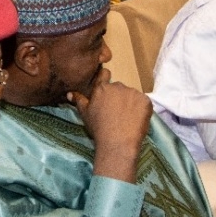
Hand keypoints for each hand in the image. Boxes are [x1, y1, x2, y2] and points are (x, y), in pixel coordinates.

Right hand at [67, 68, 150, 182]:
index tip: (108, 88)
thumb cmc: (98, 128)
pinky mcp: (146, 101)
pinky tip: (136, 119)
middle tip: (117, 112)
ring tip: (127, 117)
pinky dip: (141, 109)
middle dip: (118, 96)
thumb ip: (79, 100)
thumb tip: (69, 93)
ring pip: (132, 95)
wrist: (118, 142)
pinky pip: (144, 102)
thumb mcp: (85, 114)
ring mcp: (133, 92)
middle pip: (119, 88)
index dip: (106, 78)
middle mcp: (118, 86)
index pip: (104, 75)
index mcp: (101, 88)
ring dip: (130, 102)